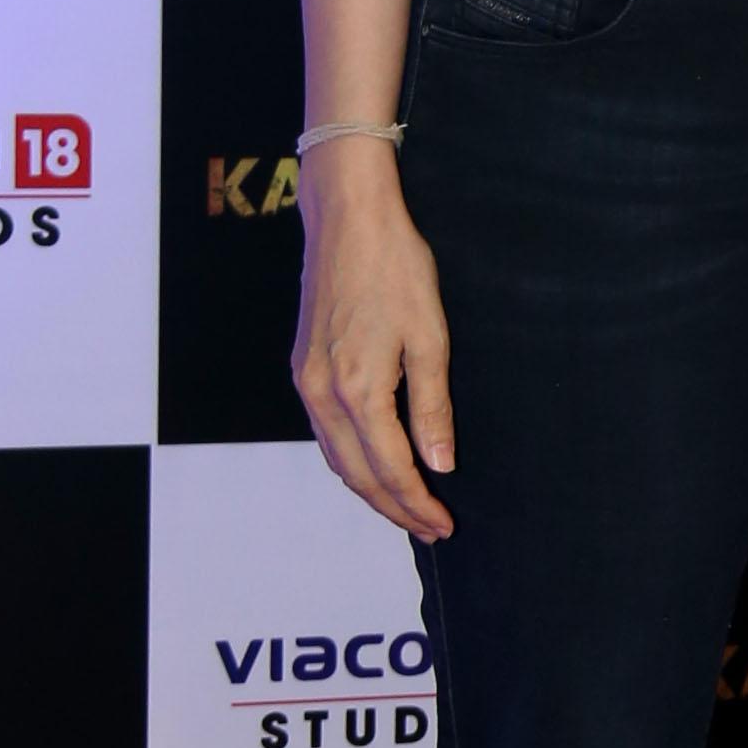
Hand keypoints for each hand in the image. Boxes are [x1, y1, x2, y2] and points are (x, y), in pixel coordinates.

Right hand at [292, 155, 456, 539]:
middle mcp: (322, 394)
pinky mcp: (303, 367)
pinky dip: (350, 458)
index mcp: (358, 390)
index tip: (444, 523)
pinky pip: (325, 432)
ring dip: (370, 488)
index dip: (418, 503)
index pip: (391, 468)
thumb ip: (432, 407)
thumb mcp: (430, 337)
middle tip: (429, 528)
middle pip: (357, 474)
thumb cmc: (395, 267)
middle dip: (394, 507)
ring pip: (336, 457)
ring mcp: (306, 381)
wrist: (347, 219)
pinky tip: (373, 462)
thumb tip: (440, 462)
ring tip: (405, 507)